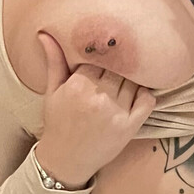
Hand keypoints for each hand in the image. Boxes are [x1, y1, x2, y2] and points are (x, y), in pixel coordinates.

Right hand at [32, 31, 156, 186]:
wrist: (65, 161)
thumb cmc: (58, 123)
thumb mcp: (52, 91)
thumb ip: (54, 61)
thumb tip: (45, 33)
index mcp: (78, 86)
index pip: (100, 58)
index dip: (103, 58)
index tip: (104, 59)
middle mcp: (98, 98)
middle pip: (120, 68)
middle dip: (119, 67)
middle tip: (118, 68)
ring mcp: (115, 113)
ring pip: (134, 81)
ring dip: (132, 80)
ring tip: (124, 83)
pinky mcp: (129, 127)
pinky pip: (148, 100)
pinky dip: (146, 95)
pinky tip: (138, 95)